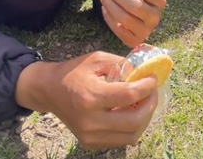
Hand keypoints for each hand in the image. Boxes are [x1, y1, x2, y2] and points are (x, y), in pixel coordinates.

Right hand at [16, 52, 158, 148]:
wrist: (49, 90)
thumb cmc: (74, 72)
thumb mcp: (98, 59)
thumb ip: (123, 64)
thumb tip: (145, 74)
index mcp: (90, 97)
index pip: (129, 95)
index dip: (148, 87)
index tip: (153, 78)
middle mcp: (90, 120)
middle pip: (134, 121)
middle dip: (150, 104)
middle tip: (152, 92)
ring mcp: (89, 135)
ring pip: (132, 135)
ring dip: (145, 118)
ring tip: (144, 102)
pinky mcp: (90, 143)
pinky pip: (122, 140)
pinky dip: (133, 127)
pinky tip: (132, 112)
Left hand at [101, 0, 165, 47]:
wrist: (139, 22)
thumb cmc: (138, 1)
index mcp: (160, 3)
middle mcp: (155, 18)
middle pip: (136, 6)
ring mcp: (145, 31)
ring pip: (125, 18)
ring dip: (111, 5)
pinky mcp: (134, 40)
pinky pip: (118, 29)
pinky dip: (109, 17)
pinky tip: (105, 8)